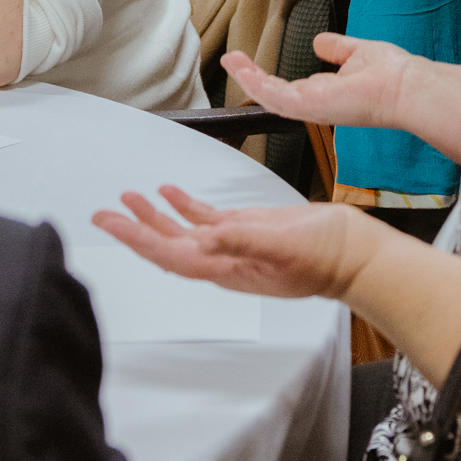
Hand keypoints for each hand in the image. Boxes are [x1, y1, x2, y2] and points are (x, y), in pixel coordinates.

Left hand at [92, 184, 373, 300]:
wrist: (356, 254)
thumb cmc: (328, 256)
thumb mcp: (285, 244)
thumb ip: (243, 240)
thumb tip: (204, 239)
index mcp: (227, 268)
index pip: (169, 256)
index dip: (136, 239)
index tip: (110, 223)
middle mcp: (224, 260)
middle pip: (167, 245)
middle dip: (134, 227)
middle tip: (104, 211)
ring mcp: (235, 245)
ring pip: (183, 231)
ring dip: (155, 215)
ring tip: (129, 196)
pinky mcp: (248, 229)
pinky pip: (207, 219)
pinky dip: (185, 205)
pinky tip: (170, 192)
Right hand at [221, 29, 412, 130]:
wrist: (405, 87)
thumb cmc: (391, 74)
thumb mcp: (356, 52)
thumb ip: (337, 48)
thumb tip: (320, 42)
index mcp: (326, 92)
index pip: (291, 87)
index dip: (270, 76)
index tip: (252, 64)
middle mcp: (316, 103)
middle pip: (275, 93)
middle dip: (251, 78)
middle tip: (233, 61)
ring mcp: (311, 107)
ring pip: (269, 96)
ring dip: (247, 78)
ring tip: (230, 61)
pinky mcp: (308, 106)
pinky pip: (273, 97)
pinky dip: (253, 82)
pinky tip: (241, 68)